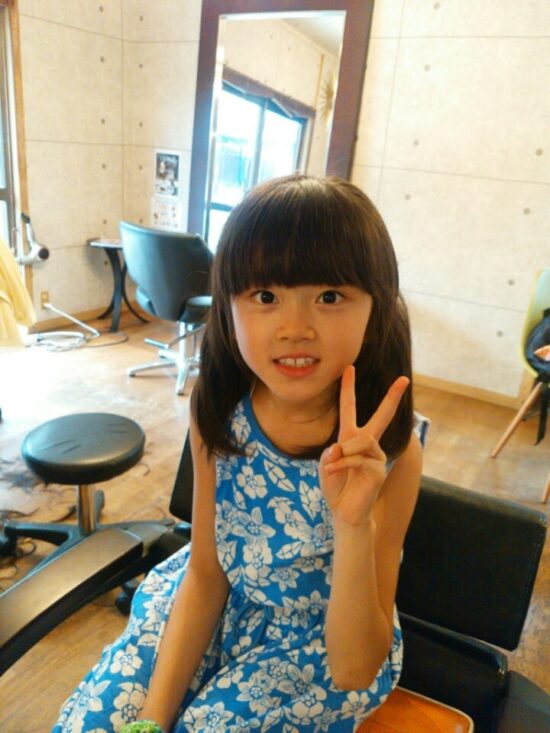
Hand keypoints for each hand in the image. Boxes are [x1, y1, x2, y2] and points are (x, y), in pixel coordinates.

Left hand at [319, 365, 408, 527]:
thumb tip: (341, 446)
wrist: (344, 511)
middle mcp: (367, 443)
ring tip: (332, 466)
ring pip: (363, 440)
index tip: (348, 368)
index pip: (350, 407)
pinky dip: (342, 464)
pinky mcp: (378, 469)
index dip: (348, 387)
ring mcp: (376, 456)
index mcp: (351, 436)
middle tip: (404, 380)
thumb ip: (331, 453)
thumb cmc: (335, 486)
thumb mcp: (325, 465)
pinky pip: (359, 458)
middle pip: (382, 416)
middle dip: (392, 397)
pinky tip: (333, 471)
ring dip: (344, 452)